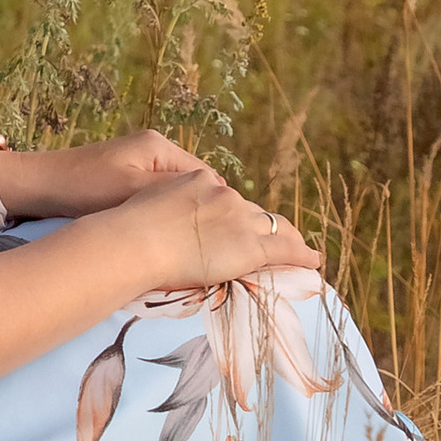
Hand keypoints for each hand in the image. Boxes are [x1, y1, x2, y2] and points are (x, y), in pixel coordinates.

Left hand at [6, 127, 223, 218]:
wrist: (40, 185)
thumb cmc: (84, 187)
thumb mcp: (131, 191)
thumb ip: (170, 193)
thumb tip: (211, 197)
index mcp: (159, 146)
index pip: (205, 176)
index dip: (214, 204)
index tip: (218, 232)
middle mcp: (154, 149)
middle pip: (193, 183)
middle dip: (199, 209)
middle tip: (206, 239)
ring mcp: (140, 162)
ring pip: (176, 192)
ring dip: (181, 212)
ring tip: (187, 238)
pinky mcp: (127, 176)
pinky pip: (158, 195)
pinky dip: (163, 211)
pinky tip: (162, 232)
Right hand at [120, 168, 318, 291]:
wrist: (135, 241)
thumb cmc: (128, 225)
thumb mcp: (144, 199)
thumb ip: (165, 202)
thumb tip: (169, 216)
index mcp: (198, 179)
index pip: (225, 197)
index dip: (235, 213)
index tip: (238, 224)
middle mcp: (223, 194)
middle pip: (252, 211)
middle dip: (265, 225)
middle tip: (277, 237)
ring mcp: (239, 218)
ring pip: (272, 227)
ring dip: (288, 239)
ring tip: (301, 249)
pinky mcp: (249, 246)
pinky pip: (284, 249)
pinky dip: (301, 255)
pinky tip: (312, 261)